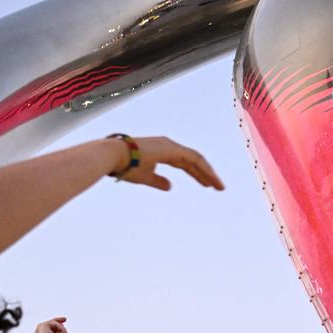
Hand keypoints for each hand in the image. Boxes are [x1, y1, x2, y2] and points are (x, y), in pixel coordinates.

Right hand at [109, 136, 224, 191]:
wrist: (113, 156)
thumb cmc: (126, 166)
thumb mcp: (145, 177)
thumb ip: (158, 181)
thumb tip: (170, 187)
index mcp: (163, 151)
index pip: (186, 163)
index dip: (197, 173)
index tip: (207, 184)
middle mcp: (169, 146)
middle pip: (194, 161)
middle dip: (207, 174)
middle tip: (219, 186)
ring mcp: (171, 146)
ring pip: (196, 160)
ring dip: (209, 173)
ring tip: (219, 186)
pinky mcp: (172, 149)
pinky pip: (193, 160)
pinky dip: (204, 169)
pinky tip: (211, 180)